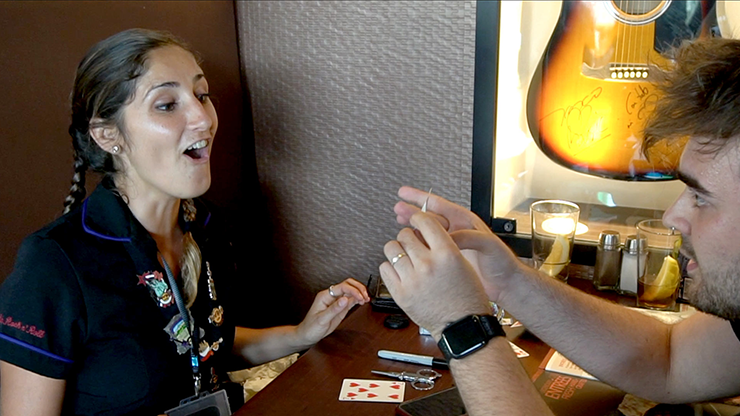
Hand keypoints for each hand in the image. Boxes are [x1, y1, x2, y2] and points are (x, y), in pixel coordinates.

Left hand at [295, 278, 369, 345]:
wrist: (308, 335)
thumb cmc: (311, 327)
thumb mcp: (322, 319)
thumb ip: (334, 309)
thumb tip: (345, 299)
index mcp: (325, 296)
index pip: (342, 287)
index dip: (353, 290)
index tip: (360, 297)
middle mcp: (331, 296)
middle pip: (347, 284)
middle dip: (358, 288)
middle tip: (365, 295)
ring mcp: (336, 301)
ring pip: (350, 291)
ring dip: (360, 293)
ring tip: (366, 299)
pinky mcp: (340, 308)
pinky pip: (351, 300)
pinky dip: (358, 299)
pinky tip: (363, 301)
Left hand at [379, 212, 491, 338]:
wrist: (462, 326)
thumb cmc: (467, 298)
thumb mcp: (463, 263)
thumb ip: (443, 246)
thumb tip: (423, 233)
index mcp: (447, 254)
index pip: (424, 222)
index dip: (418, 218)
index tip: (416, 220)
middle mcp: (428, 265)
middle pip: (405, 235)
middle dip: (408, 236)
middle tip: (412, 242)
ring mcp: (412, 280)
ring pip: (391, 249)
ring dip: (397, 249)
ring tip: (404, 256)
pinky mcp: (400, 294)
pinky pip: (385, 268)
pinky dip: (390, 267)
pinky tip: (400, 271)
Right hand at [394, 186, 523, 301]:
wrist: (506, 285)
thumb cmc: (503, 263)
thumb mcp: (488, 245)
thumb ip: (468, 237)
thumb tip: (448, 237)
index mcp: (465, 223)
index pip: (438, 205)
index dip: (420, 198)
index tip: (404, 193)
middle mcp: (457, 232)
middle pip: (429, 217)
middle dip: (412, 211)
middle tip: (396, 208)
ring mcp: (452, 246)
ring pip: (427, 233)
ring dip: (413, 228)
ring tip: (398, 222)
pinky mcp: (449, 260)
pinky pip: (429, 250)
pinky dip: (418, 246)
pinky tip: (410, 247)